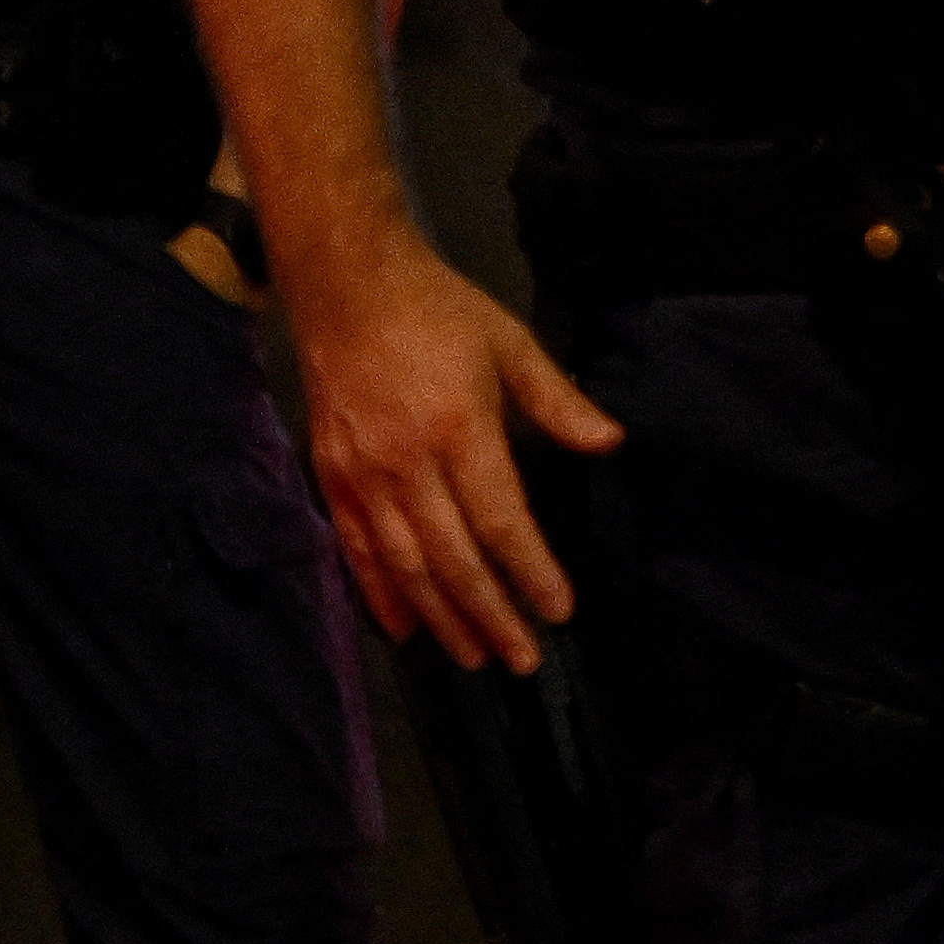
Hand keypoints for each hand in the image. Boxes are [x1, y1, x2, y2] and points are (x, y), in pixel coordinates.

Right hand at [284, 226, 624, 671]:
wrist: (343, 283)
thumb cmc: (436, 311)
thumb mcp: (509, 342)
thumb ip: (558, 400)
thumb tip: (611, 443)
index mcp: (458, 427)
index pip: (499, 519)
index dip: (530, 571)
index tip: (559, 610)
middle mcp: (406, 461)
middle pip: (450, 557)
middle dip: (489, 615)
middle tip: (522, 660)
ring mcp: (362, 471)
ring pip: (403, 563)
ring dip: (440, 617)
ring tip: (474, 657)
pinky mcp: (332, 473)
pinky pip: (355, 546)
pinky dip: (379, 592)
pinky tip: (404, 628)